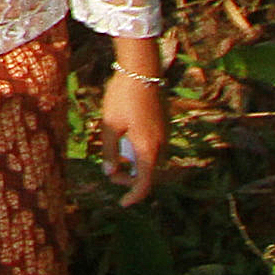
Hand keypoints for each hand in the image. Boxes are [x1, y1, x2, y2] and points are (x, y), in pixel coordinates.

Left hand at [97, 65, 168, 206]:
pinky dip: (141, 152)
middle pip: (149, 173)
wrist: (141, 70)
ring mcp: (165, 133)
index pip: (144, 183)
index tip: (122, 204)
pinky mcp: (164, 124)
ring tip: (117, 156)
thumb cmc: (122, 97)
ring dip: (136, 164)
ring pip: (152, 159)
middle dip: (131, 178)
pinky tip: (126, 141)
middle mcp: (161, 144)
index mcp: (148, 148)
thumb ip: (109, 152)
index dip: (133, 196)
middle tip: (110, 171)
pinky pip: (154, 147)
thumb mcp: (109, 125)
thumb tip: (109, 173)